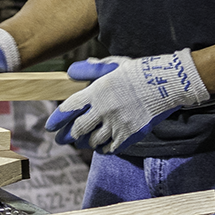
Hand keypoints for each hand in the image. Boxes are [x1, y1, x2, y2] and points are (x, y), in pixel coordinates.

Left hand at [45, 49, 209, 153]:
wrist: (165, 84)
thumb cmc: (137, 72)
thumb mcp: (112, 65)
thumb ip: (90, 70)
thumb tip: (71, 71)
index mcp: (97, 91)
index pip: (69, 108)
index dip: (57, 120)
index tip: (50, 127)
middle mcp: (103, 109)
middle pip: (78, 129)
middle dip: (68, 135)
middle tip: (63, 139)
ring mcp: (116, 124)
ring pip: (93, 141)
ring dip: (85, 142)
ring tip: (82, 142)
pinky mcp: (129, 135)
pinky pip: (110, 148)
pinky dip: (102, 149)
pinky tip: (100, 147)